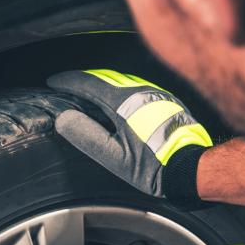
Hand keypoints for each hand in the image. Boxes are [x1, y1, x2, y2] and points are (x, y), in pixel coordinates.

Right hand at [47, 69, 212, 204]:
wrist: (191, 167)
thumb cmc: (153, 166)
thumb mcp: (114, 157)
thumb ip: (87, 136)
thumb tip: (64, 118)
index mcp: (123, 102)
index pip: (88, 83)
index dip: (68, 81)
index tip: (53, 81)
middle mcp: (140, 91)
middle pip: (104, 77)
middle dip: (82, 79)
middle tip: (66, 84)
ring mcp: (155, 93)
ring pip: (120, 80)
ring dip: (100, 82)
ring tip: (86, 91)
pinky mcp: (165, 100)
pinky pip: (135, 86)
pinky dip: (118, 88)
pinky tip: (115, 100)